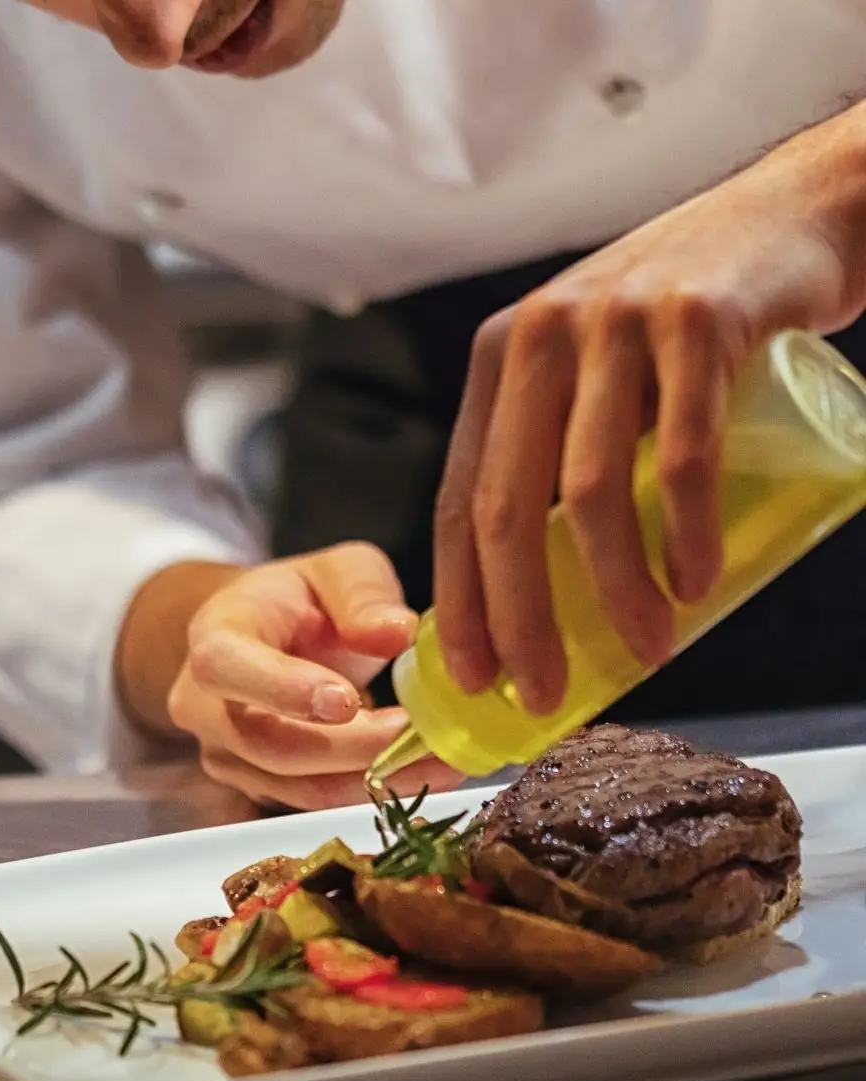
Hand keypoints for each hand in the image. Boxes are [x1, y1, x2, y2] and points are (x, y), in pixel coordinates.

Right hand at [123, 544, 460, 809]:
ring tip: (444, 758)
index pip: (227, 668)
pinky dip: (374, 788)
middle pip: (271, 745)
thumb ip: (364, 594)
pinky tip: (425, 769)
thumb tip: (397, 632)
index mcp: (214, 638)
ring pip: (300, 786)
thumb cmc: (298, 600)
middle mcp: (206, 707)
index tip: (347, 701)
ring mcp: (229, 755)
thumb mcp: (337, 571)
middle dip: (353, 748)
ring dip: (377, 778)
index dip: (284, 689)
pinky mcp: (261, 788)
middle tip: (423, 736)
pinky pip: (318, 799)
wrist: (261, 639)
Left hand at [433, 112, 865, 714]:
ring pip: (588, 492)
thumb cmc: (688, 328)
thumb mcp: (597, 379)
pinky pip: (684, 453)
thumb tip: (547, 600)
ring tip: (647, 649)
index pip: (461, 500)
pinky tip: (695, 584)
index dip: (461, 600)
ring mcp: (616, 324)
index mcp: (502, 361)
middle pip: (509, 509)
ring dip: (614, 590)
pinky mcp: (696, 321)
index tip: (475, 678)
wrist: (790, 218)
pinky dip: (688, 532)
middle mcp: (541, 337)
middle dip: (520, 619)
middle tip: (546, 693)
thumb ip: (564, 457)